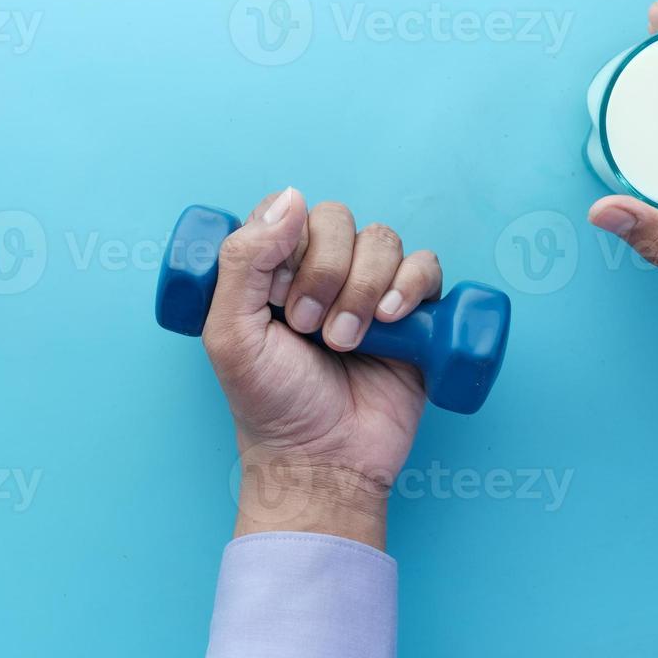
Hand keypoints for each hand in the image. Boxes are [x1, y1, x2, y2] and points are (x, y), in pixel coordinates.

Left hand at [202, 188, 443, 549]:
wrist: (322, 460)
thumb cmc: (270, 405)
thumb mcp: (230, 335)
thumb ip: (244, 261)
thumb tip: (293, 197)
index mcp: (273, 269)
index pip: (287, 210)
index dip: (286, 242)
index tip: (276, 295)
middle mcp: (322, 270)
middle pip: (337, 219)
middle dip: (324, 272)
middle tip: (309, 329)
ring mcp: (370, 290)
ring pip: (382, 239)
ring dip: (364, 288)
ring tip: (346, 342)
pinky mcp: (414, 315)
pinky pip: (427, 265)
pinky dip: (412, 286)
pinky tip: (393, 323)